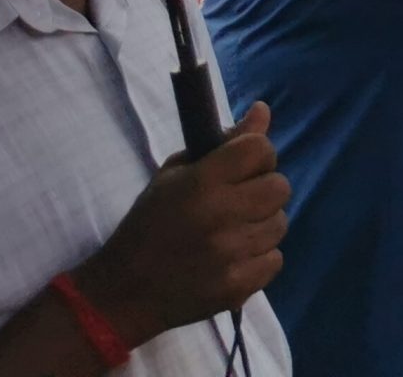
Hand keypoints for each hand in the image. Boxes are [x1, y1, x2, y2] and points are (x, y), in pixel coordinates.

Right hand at [70, 102, 287, 347]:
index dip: (256, 153)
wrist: (123, 293)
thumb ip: (223, 142)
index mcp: (201, 183)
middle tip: (238, 200)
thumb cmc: (148, 226)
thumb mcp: (173, 175)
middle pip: (280, 186)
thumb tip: (263, 110)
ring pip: (279, 224)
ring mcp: (231, 254)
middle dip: (263, 188)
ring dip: (261, 224)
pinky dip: (259, 258)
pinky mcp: (238, 286)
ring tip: (231, 232)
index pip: (259, 148)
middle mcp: (221, 215)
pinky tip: (232, 259)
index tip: (242, 166)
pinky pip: (274, 260)